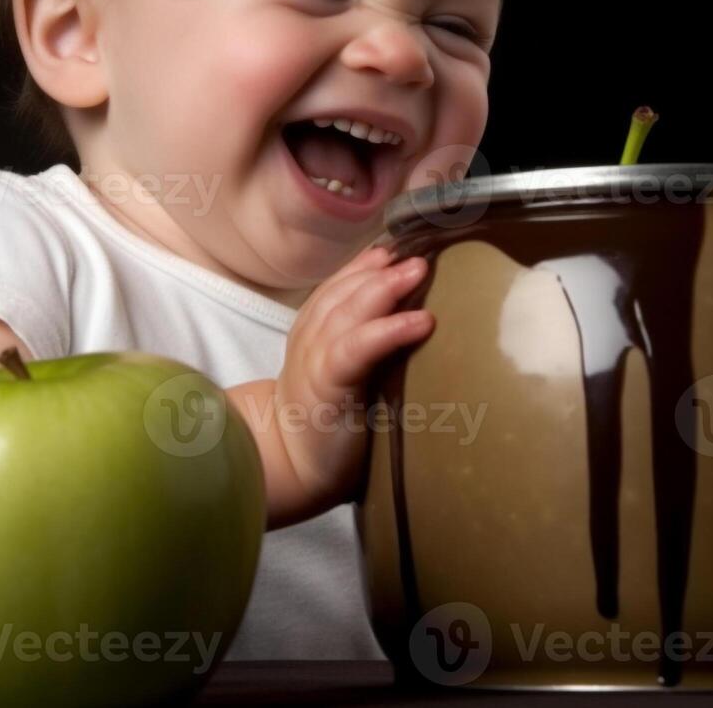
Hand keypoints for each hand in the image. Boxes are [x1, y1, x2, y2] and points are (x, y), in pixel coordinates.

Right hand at [231, 244, 433, 527]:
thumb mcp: (346, 374)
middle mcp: (312, 339)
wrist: (291, 468)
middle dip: (381, 268)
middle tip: (420, 252)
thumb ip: (369, 346)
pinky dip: (388, 331)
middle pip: (345, 291)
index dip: (367, 263)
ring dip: (386, 288)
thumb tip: (421, 319)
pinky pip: (356, 350)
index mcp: (314, 332)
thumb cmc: (329, 422)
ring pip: (348, 312)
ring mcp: (315, 361)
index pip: (340, 285)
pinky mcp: (327, 388)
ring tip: (420, 272)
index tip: (400, 243)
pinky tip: (419, 323)